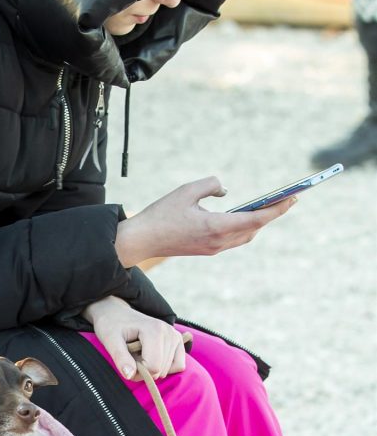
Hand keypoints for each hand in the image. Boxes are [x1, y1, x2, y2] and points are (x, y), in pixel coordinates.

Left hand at [82, 296, 186, 379]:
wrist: (116, 313)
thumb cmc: (111, 325)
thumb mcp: (110, 340)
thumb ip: (120, 357)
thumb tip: (130, 375)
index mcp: (154, 330)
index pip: (153, 367)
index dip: (137, 372)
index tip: (126, 362)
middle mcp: (169, 332)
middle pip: (160, 371)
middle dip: (143, 371)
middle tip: (131, 357)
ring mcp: (175, 336)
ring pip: (168, 370)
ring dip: (152, 368)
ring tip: (140, 354)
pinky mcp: (177, 341)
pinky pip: (178, 366)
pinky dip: (164, 367)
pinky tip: (151, 357)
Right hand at [114, 176, 296, 267]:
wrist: (141, 241)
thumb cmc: (161, 214)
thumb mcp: (187, 190)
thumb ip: (211, 185)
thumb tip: (225, 191)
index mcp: (216, 227)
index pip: (256, 219)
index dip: (277, 209)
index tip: (293, 198)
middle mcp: (218, 242)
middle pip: (254, 229)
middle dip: (272, 215)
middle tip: (288, 199)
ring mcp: (213, 249)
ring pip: (245, 236)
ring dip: (259, 223)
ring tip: (271, 207)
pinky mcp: (207, 250)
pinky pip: (234, 239)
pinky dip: (245, 228)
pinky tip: (247, 216)